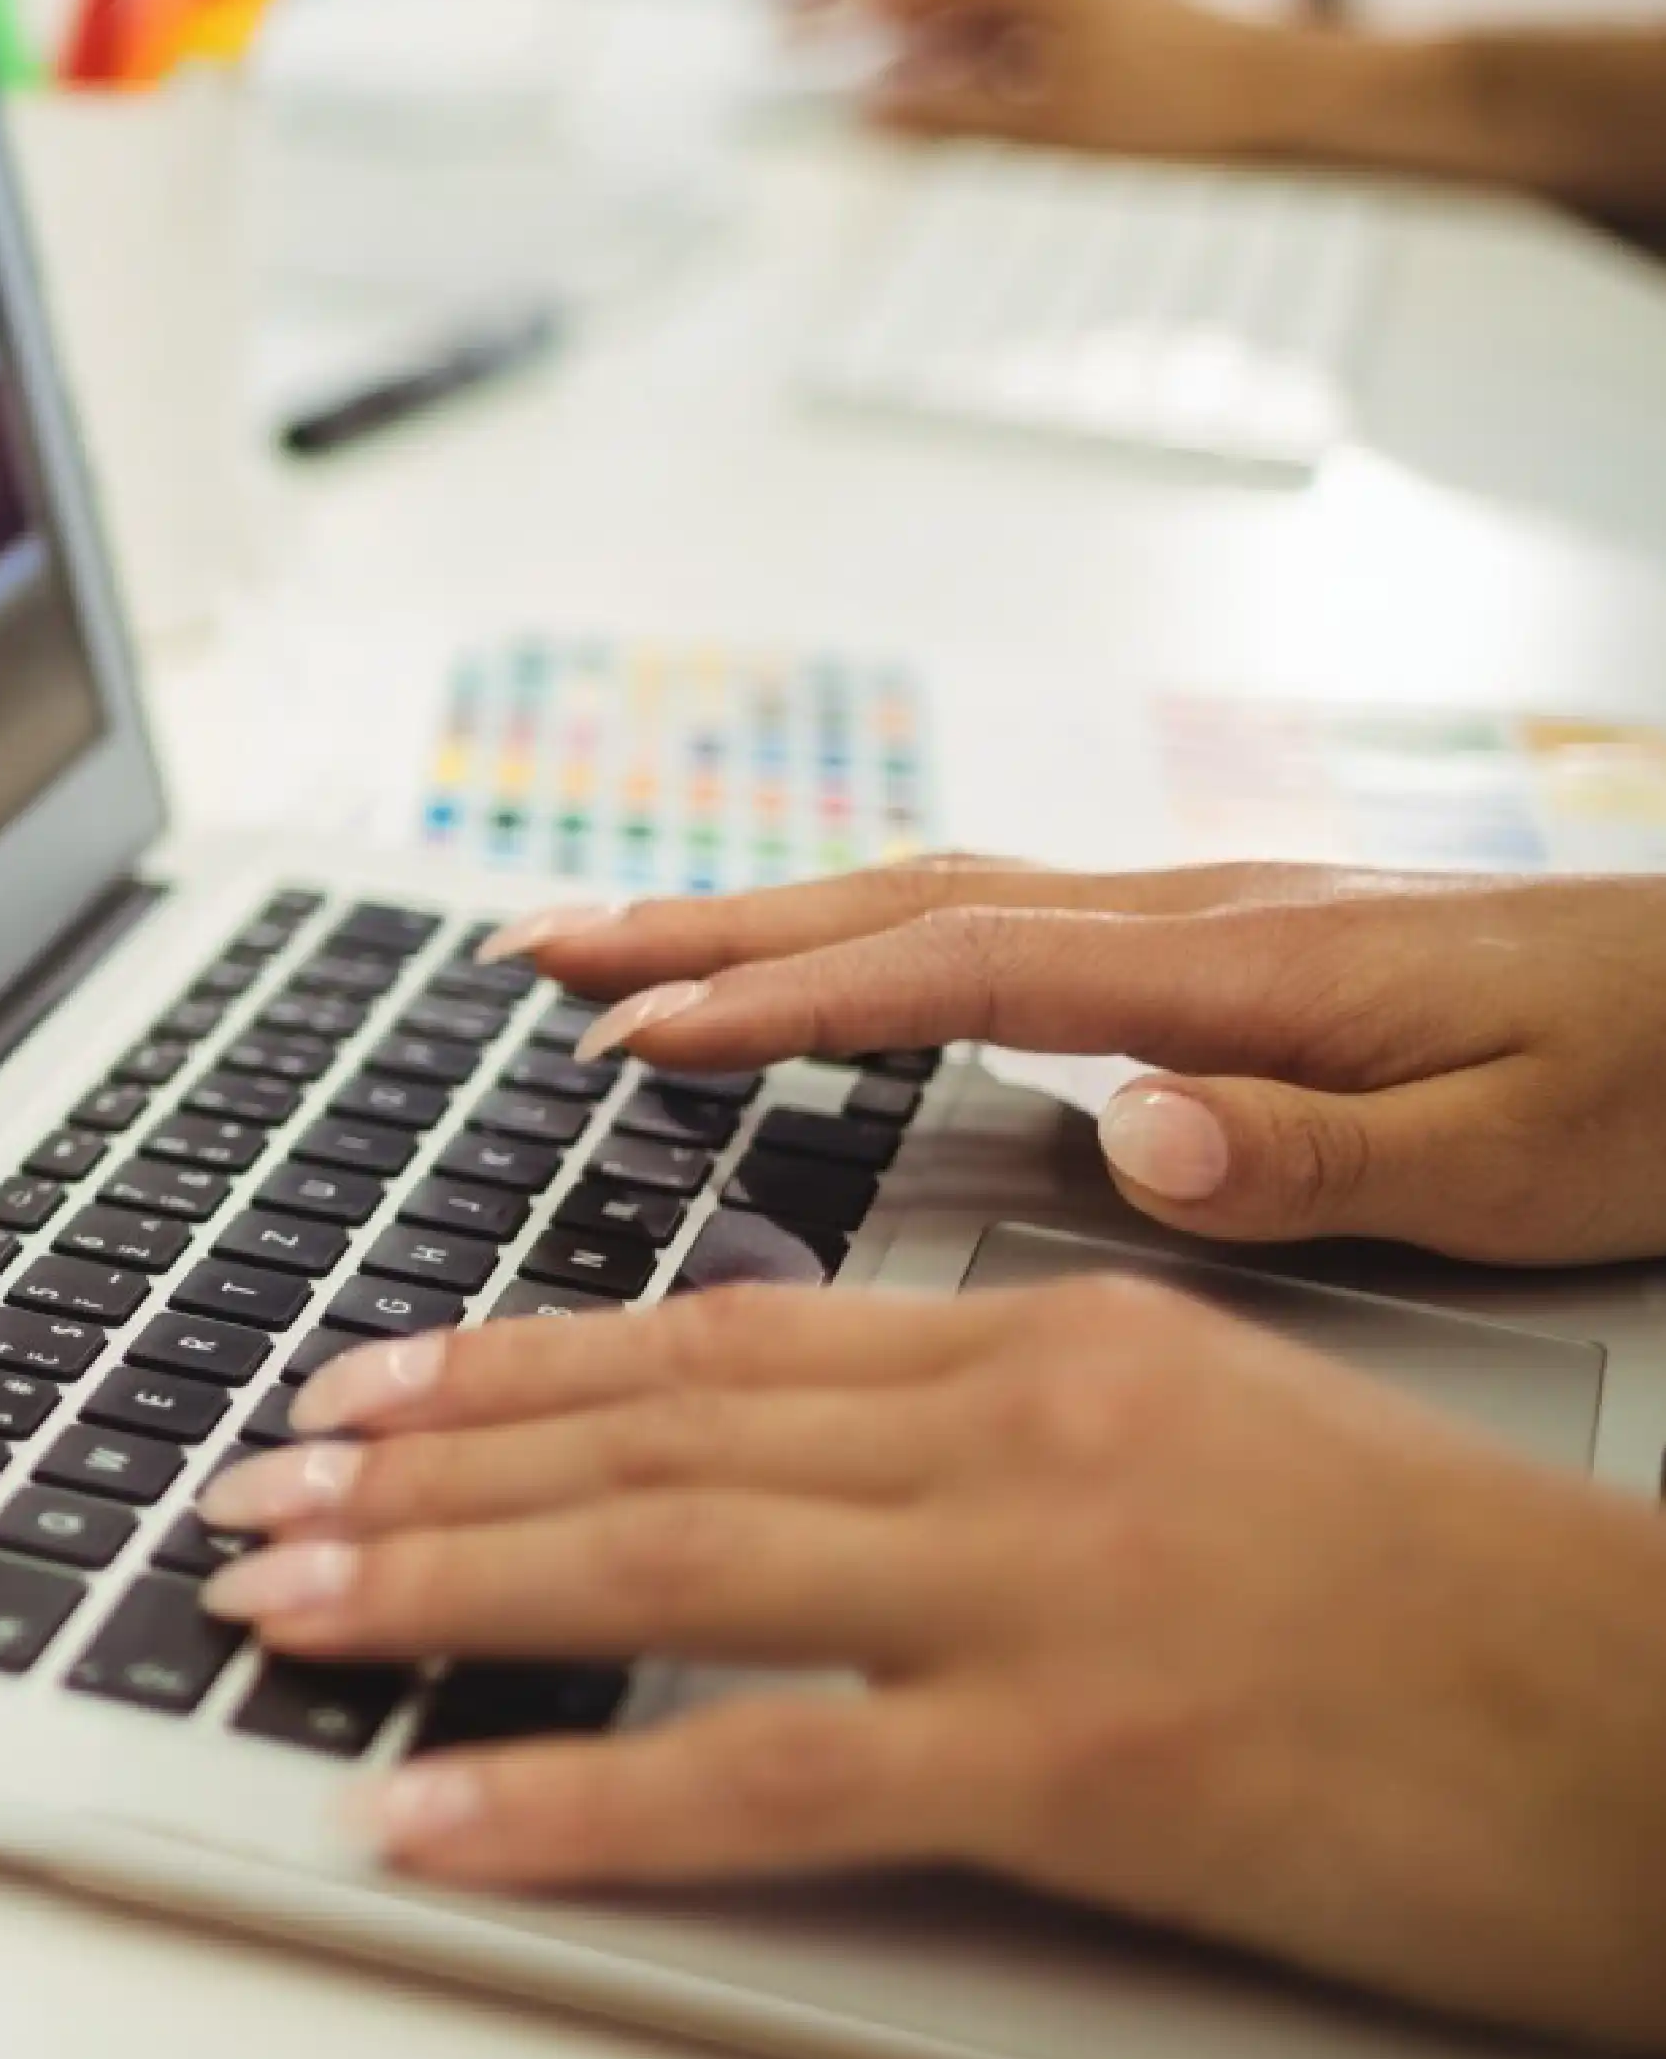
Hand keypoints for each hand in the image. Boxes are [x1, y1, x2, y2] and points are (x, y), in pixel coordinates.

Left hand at [193, 1282, 1665, 2057]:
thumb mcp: (1221, 1450)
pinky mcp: (1075, 1764)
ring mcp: (1044, 1595)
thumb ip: (1002, 1430)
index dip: (502, 1366)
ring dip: (434, 1587)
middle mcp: (1026, 1436)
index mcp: (1058, 1343)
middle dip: (414, 1466)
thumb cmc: (1477, 1624)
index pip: (708, 1342)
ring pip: (658, 1563)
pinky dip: (568, 1795)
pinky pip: (758, 1776)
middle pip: (644, 1434)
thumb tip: (796, 1428)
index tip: (355, 1389)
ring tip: (275, 1609)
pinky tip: (433, 1811)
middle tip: (248, 1494)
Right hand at [487, 860, 1665, 1265]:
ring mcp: (1205, 924)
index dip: (774, 1006)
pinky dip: (859, 934)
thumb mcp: (1525, 1161)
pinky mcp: (1225, 950)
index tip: (627, 1043)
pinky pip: (987, 922)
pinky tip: (823, 969)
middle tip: (532, 952)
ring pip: (929, 897)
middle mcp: (1196, 920)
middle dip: (698, 929)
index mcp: (1239, 971)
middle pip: (895, 900)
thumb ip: (1316, 1152)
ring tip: (616, 946)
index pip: (950, 974)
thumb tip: (1130, 1137)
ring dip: (757, 919)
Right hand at [815, 0, 1323, 160]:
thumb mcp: (1045, 125)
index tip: (783, 23)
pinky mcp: (1101, 14)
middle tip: (824, 56)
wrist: (1288, 99)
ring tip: (910, 105)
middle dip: (876, 25)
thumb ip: (945, 116)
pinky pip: (1016, 28)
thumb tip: (870, 111)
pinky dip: (980, 62)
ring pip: (975, 9)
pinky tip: (977, 105)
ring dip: (931, 52)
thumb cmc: (1185, 101)